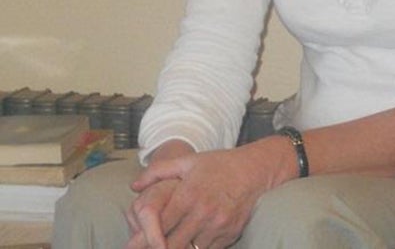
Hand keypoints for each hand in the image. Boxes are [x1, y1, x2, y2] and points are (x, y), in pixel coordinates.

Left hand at [127, 138, 292, 248]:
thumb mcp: (188, 161)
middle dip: (159, 248)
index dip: (145, 237)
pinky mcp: (230, 234)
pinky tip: (192, 240)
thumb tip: (133, 186)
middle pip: (171, 245)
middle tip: (153, 246)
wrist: (254, 170)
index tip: (135, 242)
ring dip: (180, 248)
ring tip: (172, 242)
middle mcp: (203, 212)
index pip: (160, 225)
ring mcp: (217, 225)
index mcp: (188, 194)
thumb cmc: (218, 164)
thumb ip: (158, 171)